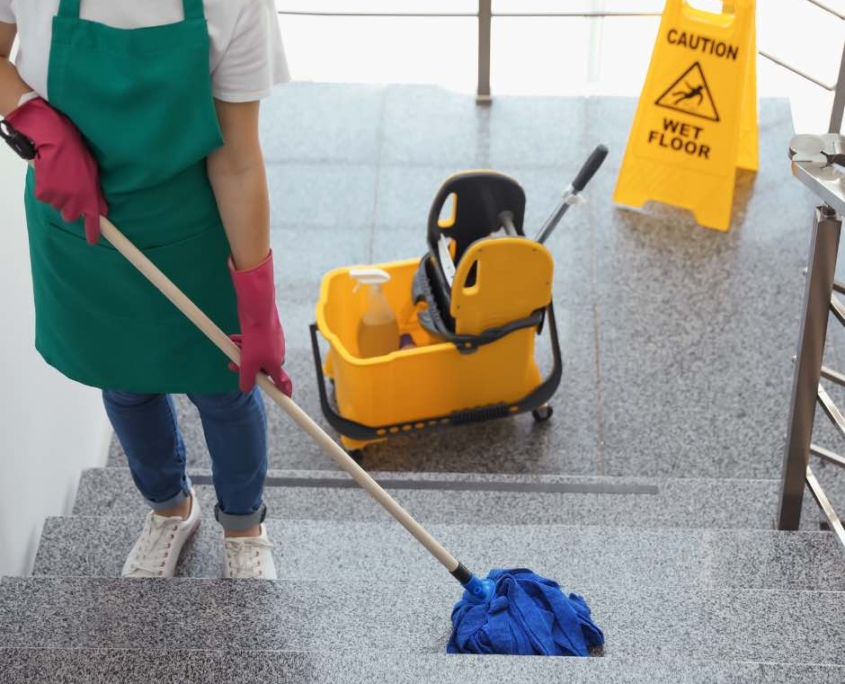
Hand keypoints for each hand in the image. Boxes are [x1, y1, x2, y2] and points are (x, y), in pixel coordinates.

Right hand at [5, 97, 106, 243]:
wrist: (57, 141)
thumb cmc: (77, 154)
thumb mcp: (92, 174)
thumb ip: (96, 194)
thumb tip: (102, 210)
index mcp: (89, 197)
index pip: (93, 221)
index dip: (92, 233)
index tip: (92, 241)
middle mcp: (75, 202)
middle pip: (70, 216)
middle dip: (70, 208)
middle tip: (69, 192)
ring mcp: (59, 199)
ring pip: (57, 206)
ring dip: (58, 196)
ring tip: (59, 177)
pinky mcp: (44, 193)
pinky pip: (45, 197)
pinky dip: (45, 189)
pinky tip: (49, 176)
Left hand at [228, 250, 291, 395]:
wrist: (258, 311)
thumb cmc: (256, 339)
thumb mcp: (248, 364)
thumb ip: (247, 379)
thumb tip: (246, 388)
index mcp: (276, 364)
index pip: (282, 382)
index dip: (284, 391)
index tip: (288, 398)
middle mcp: (276, 354)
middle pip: (261, 368)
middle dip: (246, 367)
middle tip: (233, 365)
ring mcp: (271, 342)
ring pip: (255, 354)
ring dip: (242, 354)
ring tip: (233, 347)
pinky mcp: (265, 332)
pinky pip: (253, 343)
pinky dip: (244, 343)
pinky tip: (234, 338)